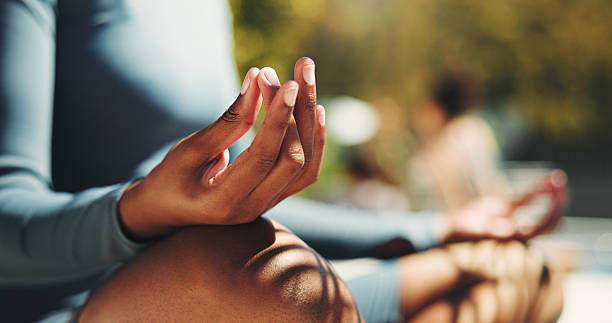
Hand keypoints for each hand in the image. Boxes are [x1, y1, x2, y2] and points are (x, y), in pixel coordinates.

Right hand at [119, 59, 325, 238]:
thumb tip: (257, 78)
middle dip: (296, 111)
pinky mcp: (276, 195)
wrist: (169, 211)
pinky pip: (306, 171)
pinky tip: (316, 109)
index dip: (279, 118)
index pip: (263, 156)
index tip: (288, 83)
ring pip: (306, 164)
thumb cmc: (171, 178)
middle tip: (291, 72)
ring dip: (309, 120)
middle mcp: (252, 207)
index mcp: (224, 200)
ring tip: (306, 78)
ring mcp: (268, 204)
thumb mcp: (190, 150)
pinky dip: (314, 140)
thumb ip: (228, 120)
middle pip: (293, 159)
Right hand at [435, 170, 567, 242]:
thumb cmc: (459, 232)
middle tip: (563, 183)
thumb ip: (493, 228)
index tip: (559, 197)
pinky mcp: (502, 209)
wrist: (447, 231)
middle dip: (555, 201)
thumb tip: (515, 228)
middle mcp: (515, 228)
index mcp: (513, 235)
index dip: (552, 212)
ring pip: (536, 207)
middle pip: (545, 218)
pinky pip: (524, 200)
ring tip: (558, 178)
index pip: (542, 226)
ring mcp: (510, 218)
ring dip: (548, 192)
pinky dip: (535, 190)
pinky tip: (544, 181)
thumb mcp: (474, 229)